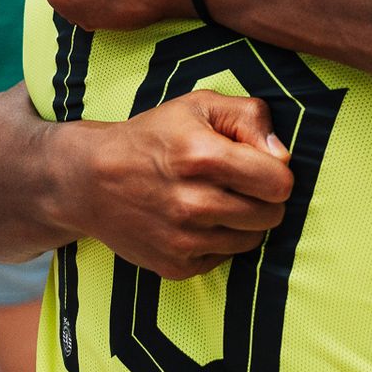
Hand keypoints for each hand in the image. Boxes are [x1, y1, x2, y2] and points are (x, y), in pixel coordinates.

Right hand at [67, 91, 293, 280]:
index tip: (259, 166)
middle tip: (239, 184)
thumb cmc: (153, 137)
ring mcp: (183, 240)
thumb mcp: (199, 105)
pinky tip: (197, 220)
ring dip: (244, 222)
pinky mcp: (174, 266)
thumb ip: (250, 117)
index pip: (279, 183)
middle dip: (264, 198)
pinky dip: (219, 241)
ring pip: (252, 240)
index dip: (276, 172)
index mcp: (203, 157)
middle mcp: (193, 203)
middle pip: (272, 215)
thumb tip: (282, 156)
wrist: (90, 180)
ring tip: (217, 200)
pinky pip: (225, 258)